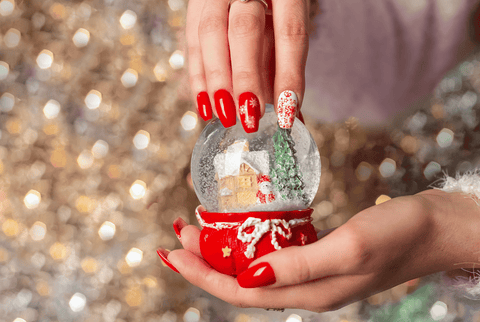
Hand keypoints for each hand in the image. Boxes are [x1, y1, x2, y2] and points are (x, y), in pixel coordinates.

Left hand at [162, 190, 479, 311]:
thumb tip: (249, 276)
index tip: (173, 251)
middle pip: (241, 279)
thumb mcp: (351, 246)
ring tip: (200, 225)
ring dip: (225, 248)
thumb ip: (300, 265)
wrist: (437, 228)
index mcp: (309, 292)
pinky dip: (251, 238)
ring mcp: (313, 272)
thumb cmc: (401, 234)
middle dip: (205, 260)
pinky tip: (243, 223)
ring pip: (255, 265)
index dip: (203, 274)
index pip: (241, 291)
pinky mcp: (321, 254)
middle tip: (179, 230)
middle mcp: (306, 287)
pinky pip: (274, 251)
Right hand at [186, 0, 309, 131]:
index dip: (289, 76)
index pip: (290, 33)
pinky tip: (206, 107)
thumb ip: (288, 69)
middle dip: (246, 79)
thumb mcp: (288, 30)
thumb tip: (293, 118)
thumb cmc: (274, 10)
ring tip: (227, 117)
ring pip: (211, 33)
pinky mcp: (196, 3)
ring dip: (217, 81)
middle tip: (251, 117)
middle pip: (244, 30)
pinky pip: (191, 39)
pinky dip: (198, 77)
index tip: (287, 115)